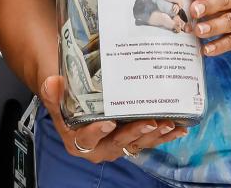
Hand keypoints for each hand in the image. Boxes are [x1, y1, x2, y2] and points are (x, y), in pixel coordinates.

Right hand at [37, 76, 186, 163]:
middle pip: (117, 143)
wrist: (72, 95)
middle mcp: (96, 147)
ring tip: (169, 124)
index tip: (109, 123)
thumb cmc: (64, 94)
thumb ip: (52, 92)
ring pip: (135, 143)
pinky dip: (162, 135)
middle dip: (135, 133)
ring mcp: (114, 144)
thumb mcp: (54, 93)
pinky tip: (178, 128)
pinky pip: (146, 141)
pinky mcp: (128, 140)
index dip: (97, 132)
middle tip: (151, 121)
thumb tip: (53, 82)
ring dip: (154, 135)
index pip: (86, 138)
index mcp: (76, 139)